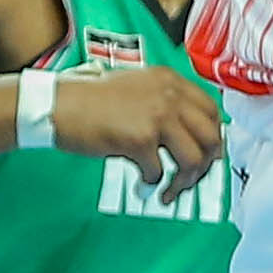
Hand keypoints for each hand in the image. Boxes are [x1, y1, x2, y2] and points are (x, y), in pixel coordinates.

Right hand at [46, 64, 227, 197]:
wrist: (59, 105)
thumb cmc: (91, 101)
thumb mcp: (138, 89)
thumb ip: (165, 104)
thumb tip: (190, 138)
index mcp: (170, 80)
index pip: (212, 111)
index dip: (213, 138)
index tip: (206, 156)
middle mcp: (169, 94)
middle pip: (210, 137)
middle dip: (204, 165)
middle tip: (189, 180)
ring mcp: (157, 115)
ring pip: (193, 158)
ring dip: (183, 181)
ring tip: (168, 191)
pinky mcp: (140, 138)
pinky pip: (159, 171)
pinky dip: (152, 183)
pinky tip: (142, 184)